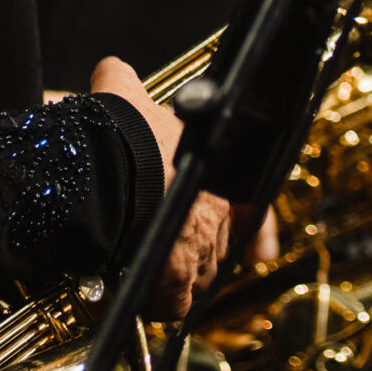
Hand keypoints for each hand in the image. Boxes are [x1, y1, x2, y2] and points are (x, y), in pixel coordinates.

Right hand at [87, 57, 236, 321]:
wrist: (109, 163)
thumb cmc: (123, 129)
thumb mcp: (124, 94)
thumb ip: (122, 79)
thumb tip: (109, 68)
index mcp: (215, 169)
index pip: (252, 206)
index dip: (256, 226)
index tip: (263, 248)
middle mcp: (216, 210)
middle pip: (218, 242)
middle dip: (197, 249)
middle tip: (175, 253)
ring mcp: (200, 245)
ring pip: (197, 274)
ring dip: (177, 277)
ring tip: (148, 274)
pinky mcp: (174, 277)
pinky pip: (172, 302)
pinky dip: (156, 302)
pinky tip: (132, 294)